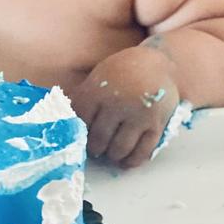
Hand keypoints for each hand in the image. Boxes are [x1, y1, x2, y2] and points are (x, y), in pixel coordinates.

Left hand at [69, 46, 179, 167]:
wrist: (158, 61)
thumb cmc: (122, 71)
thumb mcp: (98, 77)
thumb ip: (84, 98)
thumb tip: (65, 121)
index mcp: (97, 91)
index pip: (80, 122)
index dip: (78, 134)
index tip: (80, 139)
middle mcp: (117, 103)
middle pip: (99, 139)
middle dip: (95, 149)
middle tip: (96, 150)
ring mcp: (138, 115)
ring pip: (120, 148)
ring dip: (113, 156)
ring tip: (111, 154)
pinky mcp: (156, 124)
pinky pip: (143, 150)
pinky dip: (132, 160)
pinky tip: (127, 161)